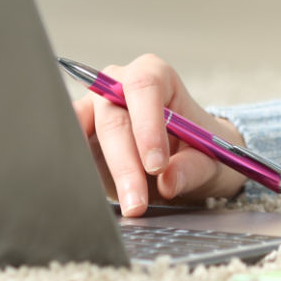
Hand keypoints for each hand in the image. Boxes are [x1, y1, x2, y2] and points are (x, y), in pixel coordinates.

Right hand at [73, 53, 248, 215]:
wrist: (183, 161)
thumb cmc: (198, 149)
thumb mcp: (209, 160)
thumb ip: (192, 168)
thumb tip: (168, 182)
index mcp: (154, 75)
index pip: (144, 88)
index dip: (147, 126)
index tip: (156, 167)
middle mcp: (117, 85)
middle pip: (114, 118)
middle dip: (125, 165)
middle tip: (137, 204)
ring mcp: (94, 110)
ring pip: (85, 133)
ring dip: (95, 171)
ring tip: (116, 204)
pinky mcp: (80, 135)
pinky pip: (71, 148)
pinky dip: (77, 172)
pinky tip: (87, 196)